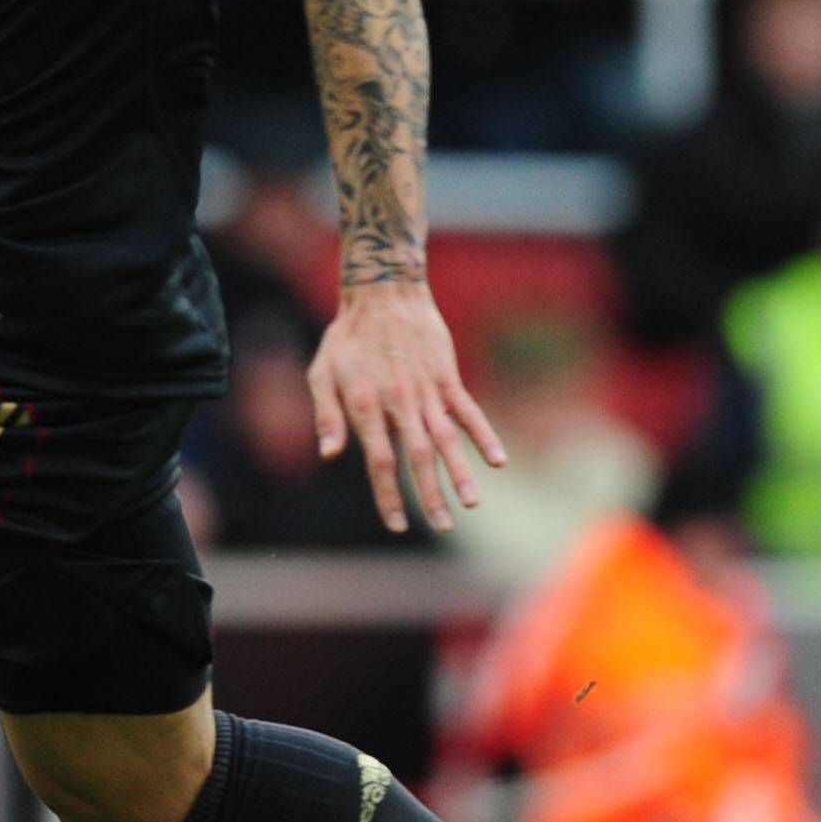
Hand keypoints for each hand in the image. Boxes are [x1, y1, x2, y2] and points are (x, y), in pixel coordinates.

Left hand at [305, 279, 506, 534]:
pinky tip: (497, 461)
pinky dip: (483, 435)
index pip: (379, 461)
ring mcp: (426, 390)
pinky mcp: (446, 377)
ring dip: (460, 472)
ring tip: (470, 504)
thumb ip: (327, 416)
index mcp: (366, 405)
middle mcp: (399, 402)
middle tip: (442, 527)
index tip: (396, 525)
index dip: (388, 494)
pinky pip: (468, 411)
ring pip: (445, 438)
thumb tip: (330, 456)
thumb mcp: (322, 374)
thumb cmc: (348, 338)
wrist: (383, 294)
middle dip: (429, 495)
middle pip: (417, 457)